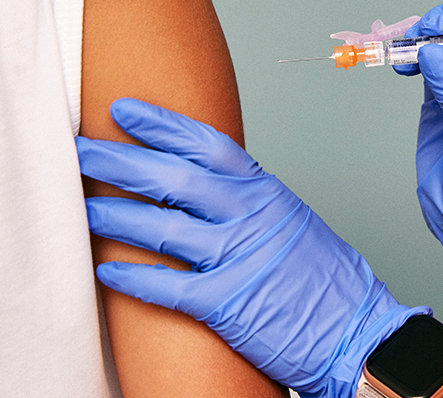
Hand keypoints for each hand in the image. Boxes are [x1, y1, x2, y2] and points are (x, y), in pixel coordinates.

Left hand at [77, 99, 427, 397]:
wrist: (360, 331)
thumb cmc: (329, 282)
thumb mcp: (294, 223)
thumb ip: (252, 203)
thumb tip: (206, 190)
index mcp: (268, 193)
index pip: (207, 145)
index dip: (162, 125)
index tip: (124, 111)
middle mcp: (252, 218)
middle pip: (174, 178)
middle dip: (121, 161)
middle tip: (83, 149)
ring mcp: (239, 259)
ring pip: (162, 227)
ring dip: (115, 215)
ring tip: (83, 206)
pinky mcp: (227, 304)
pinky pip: (167, 286)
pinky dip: (133, 276)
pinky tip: (106, 269)